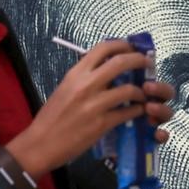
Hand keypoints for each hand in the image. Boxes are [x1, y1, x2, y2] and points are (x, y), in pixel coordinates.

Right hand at [6, 39, 173, 178]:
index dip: (122, 45)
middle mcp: (86, 84)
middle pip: (121, 62)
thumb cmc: (51, 117)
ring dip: (142, 91)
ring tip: (144, 94)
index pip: (102, 48)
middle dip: (139, 60)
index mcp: (75, 73)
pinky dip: (137, 110)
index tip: (132, 48)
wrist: (41, 144)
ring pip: (129, 89)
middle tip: (147, 63)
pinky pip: (128, 112)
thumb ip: (83, 77)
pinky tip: (138, 111)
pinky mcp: (102, 124)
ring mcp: (95, 104)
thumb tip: (104, 69)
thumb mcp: (64, 88)